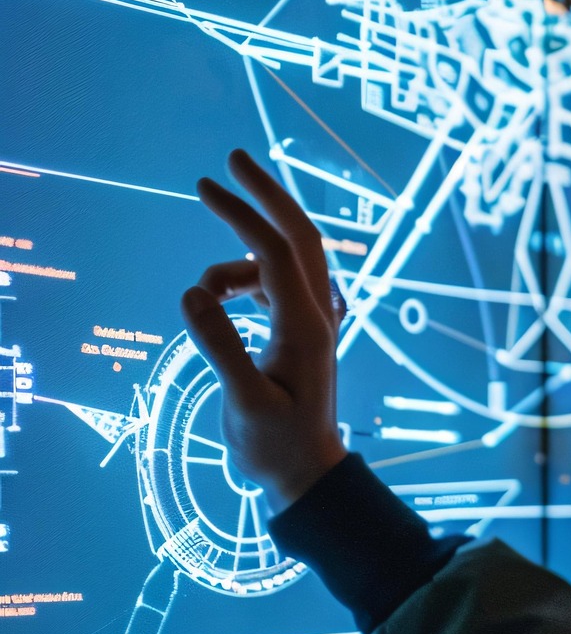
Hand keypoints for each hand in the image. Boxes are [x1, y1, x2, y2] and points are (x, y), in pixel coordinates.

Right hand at [181, 150, 348, 511]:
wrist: (307, 475)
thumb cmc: (276, 447)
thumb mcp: (243, 402)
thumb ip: (219, 347)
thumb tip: (192, 293)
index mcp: (306, 325)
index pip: (272, 251)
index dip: (240, 213)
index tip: (203, 185)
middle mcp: (316, 313)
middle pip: (296, 235)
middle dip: (264, 194)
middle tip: (230, 158)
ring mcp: (312, 320)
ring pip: (279, 261)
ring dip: (238, 259)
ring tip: (202, 296)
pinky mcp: (302, 332)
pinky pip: (275, 283)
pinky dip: (245, 278)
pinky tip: (219, 299)